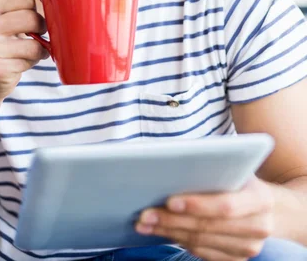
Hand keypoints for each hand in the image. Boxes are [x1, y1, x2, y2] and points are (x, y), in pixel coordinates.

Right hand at [0, 0, 48, 101]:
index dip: (36, 5)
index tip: (31, 14)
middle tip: (36, 33)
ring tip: (31, 48)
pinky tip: (24, 61)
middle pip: (32, 17)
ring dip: (40, 46)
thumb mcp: (3, 13)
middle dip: (41, 26)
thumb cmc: (0, 40)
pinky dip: (35, 60)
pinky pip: (32, 58)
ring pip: (35, 41)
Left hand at [136, 178, 274, 260]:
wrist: (270, 208)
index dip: (197, 205)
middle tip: (144, 214)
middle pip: (208, 227)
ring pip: (201, 242)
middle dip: (172, 221)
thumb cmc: (242, 179)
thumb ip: (213, 167)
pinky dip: (180, 241)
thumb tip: (172, 165)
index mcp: (260, 198)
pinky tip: (162, 232)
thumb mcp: (235, 166)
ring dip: (169, 233)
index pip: (226, 206)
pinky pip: (203, 254)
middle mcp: (259, 227)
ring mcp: (249, 248)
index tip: (169, 200)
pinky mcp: (237, 260)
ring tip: (145, 223)